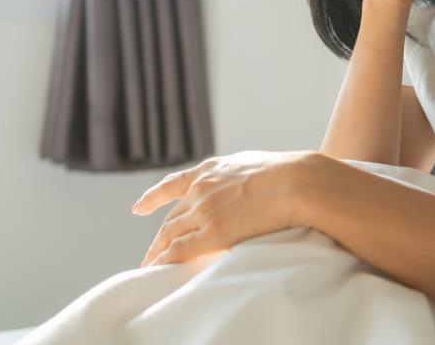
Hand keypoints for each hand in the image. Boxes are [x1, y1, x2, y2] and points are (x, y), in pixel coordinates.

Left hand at [132, 149, 313, 267]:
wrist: (294, 182)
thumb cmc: (285, 173)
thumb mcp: (250, 164)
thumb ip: (234, 176)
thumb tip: (241, 186)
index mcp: (209, 170)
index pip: (173, 185)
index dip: (153, 198)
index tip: (139, 207)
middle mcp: (201, 189)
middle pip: (171, 217)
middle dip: (159, 236)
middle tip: (151, 252)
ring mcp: (205, 211)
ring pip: (170, 235)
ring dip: (157, 252)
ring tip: (149, 266)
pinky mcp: (214, 234)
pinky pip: (180, 251)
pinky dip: (166, 260)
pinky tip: (158, 269)